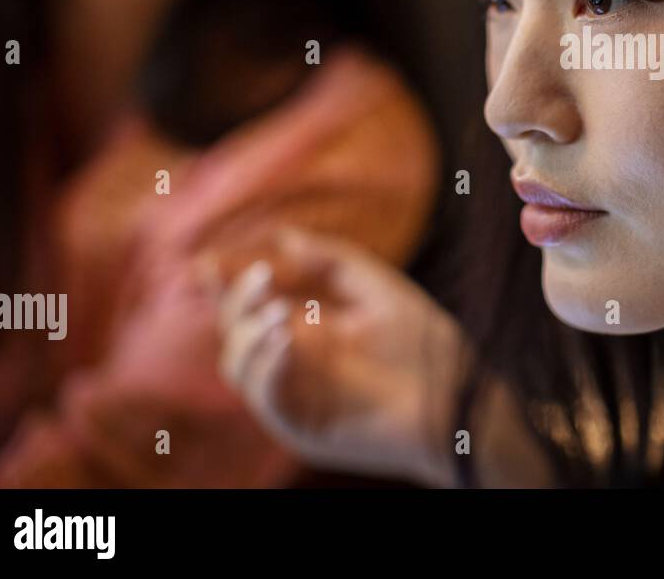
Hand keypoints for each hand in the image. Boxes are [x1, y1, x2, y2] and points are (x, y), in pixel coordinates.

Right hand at [216, 227, 468, 485]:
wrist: (454, 395)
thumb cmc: (423, 343)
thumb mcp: (377, 288)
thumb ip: (332, 261)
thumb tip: (284, 235)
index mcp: (305, 329)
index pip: (250, 306)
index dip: (225, 285)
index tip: (208, 262)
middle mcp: (292, 362)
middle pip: (236, 330)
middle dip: (238, 301)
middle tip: (262, 278)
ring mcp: (295, 396)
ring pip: (239, 366)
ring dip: (248, 334)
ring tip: (278, 312)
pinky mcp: (304, 427)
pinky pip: (267, 399)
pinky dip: (266, 367)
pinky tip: (285, 339)